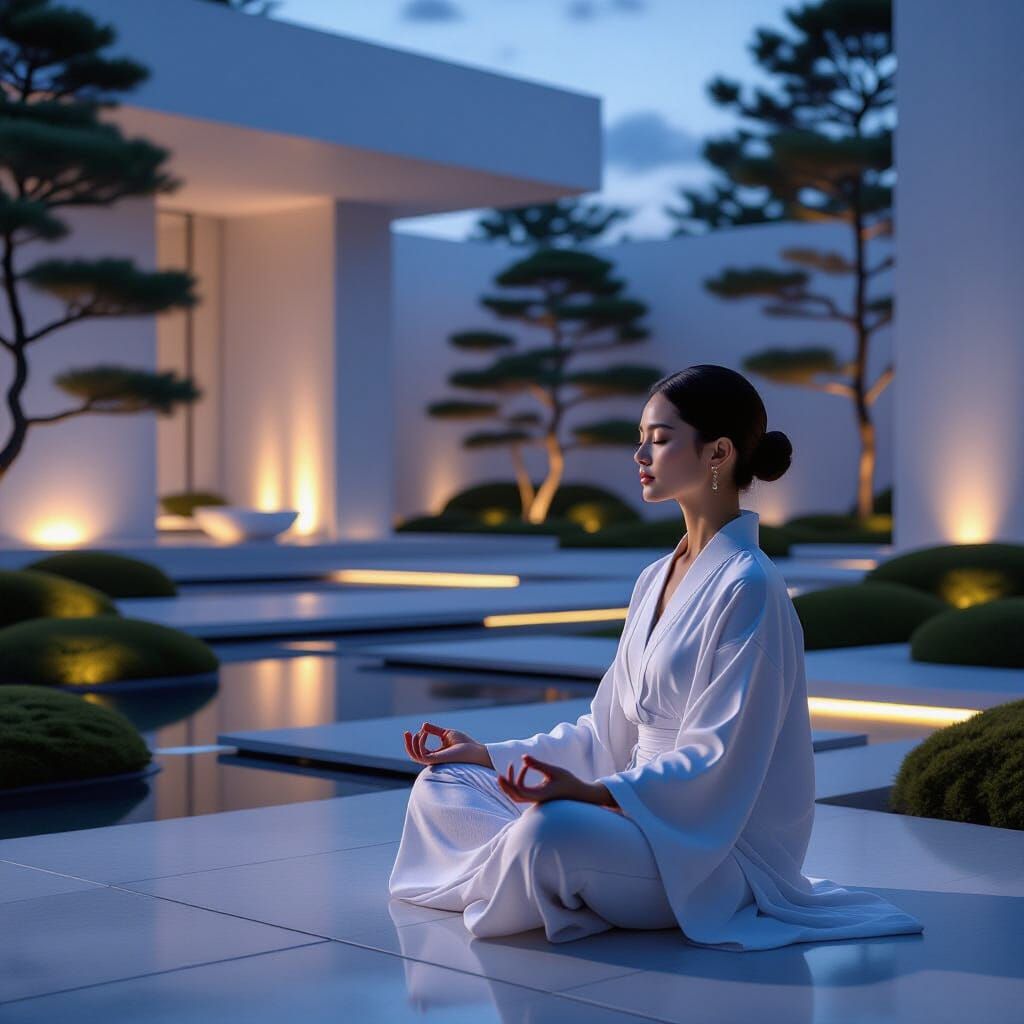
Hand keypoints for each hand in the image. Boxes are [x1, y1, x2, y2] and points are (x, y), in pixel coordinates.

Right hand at [403, 721, 493, 768]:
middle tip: (406, 732)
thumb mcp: (446, 734)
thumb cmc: (464, 743)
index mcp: (435, 755)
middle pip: (413, 755)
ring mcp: (434, 761)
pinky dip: (420, 742)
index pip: (419, 751)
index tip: (414, 730)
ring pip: (415, 756)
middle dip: (407, 744)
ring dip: (414, 742)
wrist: (474, 750)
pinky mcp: (436, 760)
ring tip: (420, 732)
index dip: (413, 742)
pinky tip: (424, 733)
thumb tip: (423, 725)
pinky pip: (422, 754)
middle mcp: (433, 759)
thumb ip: (434, 731)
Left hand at [497, 754, 618, 809]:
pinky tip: (525, 769)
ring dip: (510, 784)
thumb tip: (523, 757)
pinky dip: (518, 783)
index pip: (519, 791)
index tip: (513, 764)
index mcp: (540, 795)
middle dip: (505, 785)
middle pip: (514, 797)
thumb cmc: (569, 782)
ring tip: (511, 768)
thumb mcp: (554, 771)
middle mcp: (536, 800)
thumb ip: (538, 764)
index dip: (511, 780)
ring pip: (517, 796)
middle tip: (500, 772)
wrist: (580, 794)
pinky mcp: (537, 798)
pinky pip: (522, 794)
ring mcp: (536, 800)